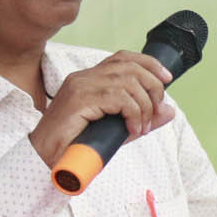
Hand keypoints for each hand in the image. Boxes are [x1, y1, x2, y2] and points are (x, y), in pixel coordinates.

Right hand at [29, 51, 173, 167]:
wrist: (46, 159)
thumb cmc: (76, 144)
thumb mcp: (116, 129)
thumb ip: (142, 118)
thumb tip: (170, 111)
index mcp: (89, 78)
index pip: (123, 58)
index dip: (149, 64)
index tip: (166, 79)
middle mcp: (84, 77)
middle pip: (130, 67)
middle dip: (152, 87)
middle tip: (156, 112)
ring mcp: (80, 86)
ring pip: (127, 82)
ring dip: (144, 106)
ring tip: (141, 127)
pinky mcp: (80, 99)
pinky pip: (119, 98)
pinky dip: (134, 113)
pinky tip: (133, 129)